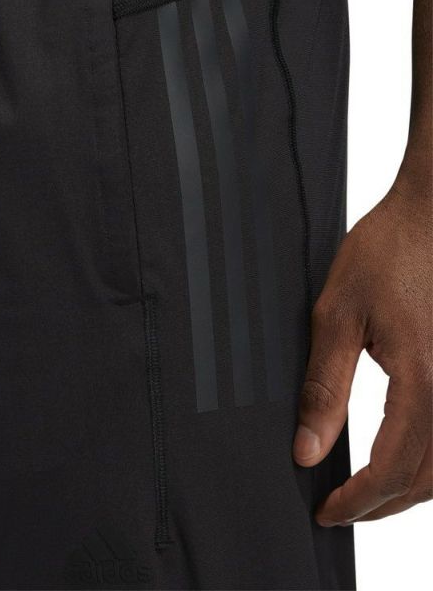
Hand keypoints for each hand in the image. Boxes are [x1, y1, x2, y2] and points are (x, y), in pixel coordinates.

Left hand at [293, 174, 431, 524]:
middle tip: (339, 509)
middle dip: (382, 505)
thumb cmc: (384, 254)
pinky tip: (402, 455)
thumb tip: (307, 450)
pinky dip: (429, 461)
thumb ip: (323, 388)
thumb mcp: (336, 317)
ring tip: (365, 492)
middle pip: (427, 479)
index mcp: (423, 382)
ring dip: (409, 490)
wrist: (431, 215)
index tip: (325, 512)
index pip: (393, 469)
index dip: (357, 501)